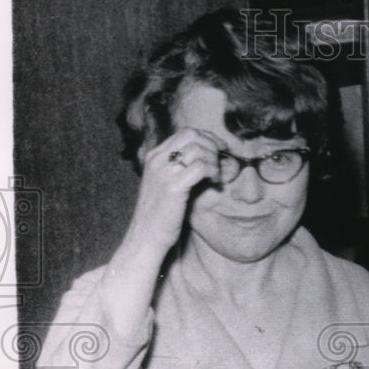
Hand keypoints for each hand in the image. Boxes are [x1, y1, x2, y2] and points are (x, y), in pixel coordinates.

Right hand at [126, 128, 224, 253]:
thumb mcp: (167, 182)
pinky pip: (201, 167)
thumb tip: (210, 154)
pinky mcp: (173, 186)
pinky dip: (213, 172)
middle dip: (213, 145)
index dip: (208, 137)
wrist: (146, 236)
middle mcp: (157, 160)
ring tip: (216, 176)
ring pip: (198, 149)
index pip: (185, 132)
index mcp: (154, 156)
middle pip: (192, 135)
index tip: (221, 148)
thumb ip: (181, 166)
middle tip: (222, 161)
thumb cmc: (162, 212)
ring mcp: (164, 172)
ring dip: (214, 160)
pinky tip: (214, 183)